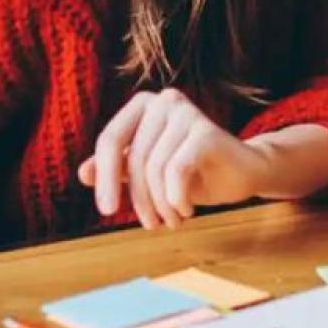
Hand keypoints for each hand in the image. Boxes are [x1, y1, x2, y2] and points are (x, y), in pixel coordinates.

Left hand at [80, 89, 268, 228]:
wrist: (243, 173)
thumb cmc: (193, 172)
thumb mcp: (149, 173)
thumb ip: (118, 168)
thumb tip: (83, 173)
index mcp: (144, 105)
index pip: (110, 140)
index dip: (105, 178)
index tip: (106, 211)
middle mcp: (164, 101)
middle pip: (133, 157)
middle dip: (138, 199)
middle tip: (150, 226)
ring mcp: (187, 112)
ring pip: (155, 168)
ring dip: (161, 204)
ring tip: (172, 220)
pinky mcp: (207, 131)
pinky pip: (177, 171)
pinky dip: (177, 198)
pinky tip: (185, 208)